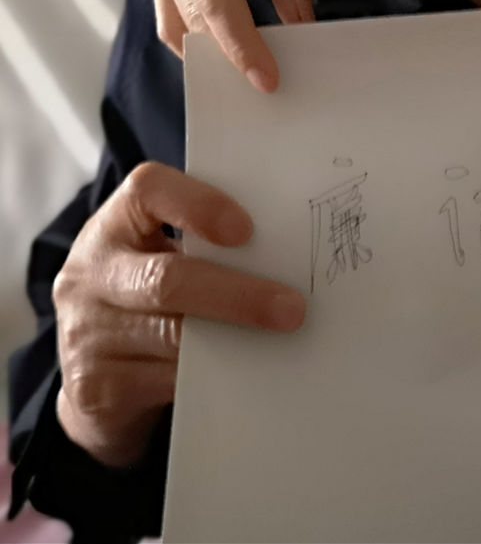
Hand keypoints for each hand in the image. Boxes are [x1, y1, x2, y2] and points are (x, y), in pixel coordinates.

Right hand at [52, 162, 305, 467]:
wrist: (91, 365)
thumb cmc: (151, 286)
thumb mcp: (165, 250)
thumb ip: (211, 241)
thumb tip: (294, 245)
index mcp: (117, 223)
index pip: (149, 190)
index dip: (199, 205)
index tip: (247, 230)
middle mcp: (93, 273)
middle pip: (165, 281)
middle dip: (238, 295)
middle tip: (292, 308)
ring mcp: (88, 334)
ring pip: (169, 338)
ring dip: (233, 339)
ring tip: (282, 339)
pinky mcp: (96, 388)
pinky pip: (164, 382)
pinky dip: (212, 375)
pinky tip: (248, 369)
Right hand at [149, 0, 321, 91]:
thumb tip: (299, 28)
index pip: (217, 0)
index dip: (240, 46)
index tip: (266, 79)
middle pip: (191, 12)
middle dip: (225, 53)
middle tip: (264, 85)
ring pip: (173, 12)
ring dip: (206, 45)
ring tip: (246, 71)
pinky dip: (194, 24)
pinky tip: (225, 41)